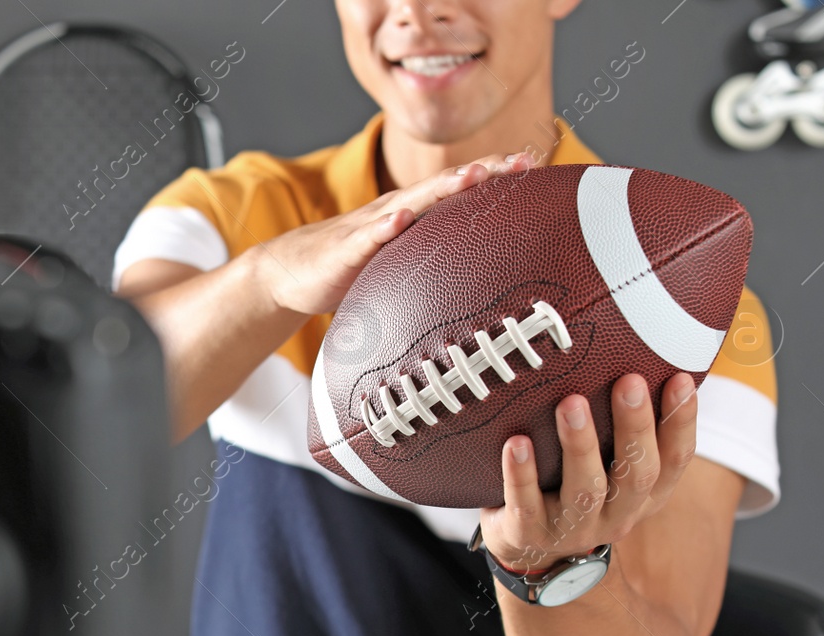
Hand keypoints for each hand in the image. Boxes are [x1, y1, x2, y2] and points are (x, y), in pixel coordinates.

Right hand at [254, 153, 534, 316]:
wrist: (290, 272)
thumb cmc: (349, 269)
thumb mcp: (400, 263)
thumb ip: (434, 262)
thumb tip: (482, 285)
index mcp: (413, 216)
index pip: (459, 190)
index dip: (495, 177)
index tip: (534, 165)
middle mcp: (396, 211)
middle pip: (445, 186)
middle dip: (484, 173)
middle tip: (520, 162)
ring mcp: (370, 227)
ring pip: (412, 202)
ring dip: (442, 188)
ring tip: (473, 176)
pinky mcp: (345, 249)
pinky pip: (368, 237)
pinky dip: (385, 227)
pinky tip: (400, 219)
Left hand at [479, 372, 699, 573]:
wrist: (524, 546)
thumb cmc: (568, 483)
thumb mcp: (605, 460)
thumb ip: (621, 423)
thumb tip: (638, 349)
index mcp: (644, 494)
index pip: (676, 460)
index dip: (681, 422)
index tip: (680, 379)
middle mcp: (616, 515)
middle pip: (636, 474)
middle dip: (635, 427)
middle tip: (629, 381)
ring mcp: (573, 529)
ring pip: (585, 490)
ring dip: (580, 444)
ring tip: (571, 403)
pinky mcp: (529, 534)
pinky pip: (525, 504)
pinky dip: (521, 473)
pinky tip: (515, 442)